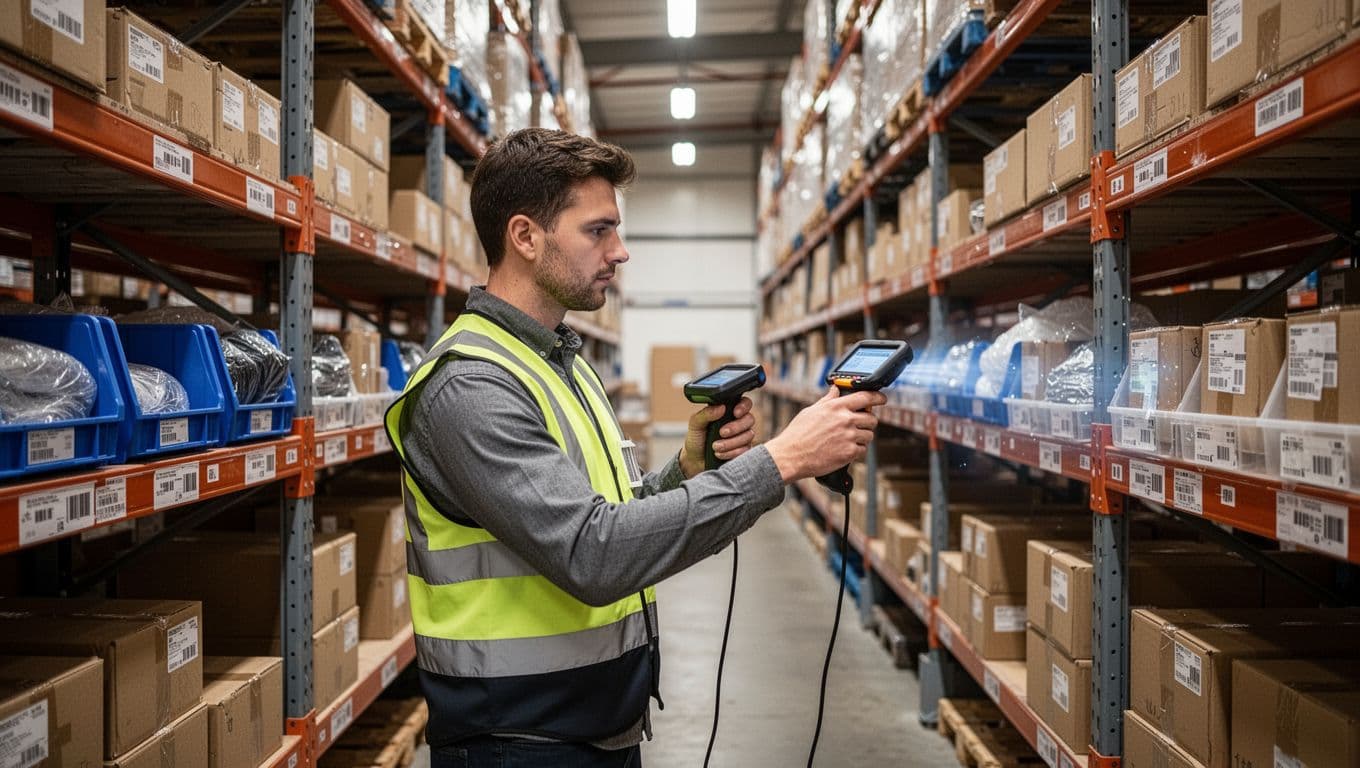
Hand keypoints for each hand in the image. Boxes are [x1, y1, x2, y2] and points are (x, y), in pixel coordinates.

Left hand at [679, 396, 757, 477]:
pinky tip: (719, 453)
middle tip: (721, 432)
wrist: (694, 459)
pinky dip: (731, 452)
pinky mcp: (743, 450)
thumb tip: (721, 408)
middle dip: (736, 427)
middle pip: (749, 419)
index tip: (735, 413)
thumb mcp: (695, 424)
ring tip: (715, 446)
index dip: (744, 406)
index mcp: (728, 411)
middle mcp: (738, 422)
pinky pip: (745, 450)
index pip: (745, 403)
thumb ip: (706, 413)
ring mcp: (742, 436)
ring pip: (748, 435)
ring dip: (731, 442)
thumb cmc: (696, 439)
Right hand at [764, 387, 884, 481]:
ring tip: (848, 440)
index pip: (865, 397)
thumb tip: (835, 390)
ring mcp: (848, 437)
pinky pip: (863, 450)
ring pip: (869, 435)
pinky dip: (856, 450)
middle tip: (859, 426)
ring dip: (862, 437)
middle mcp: (845, 420)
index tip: (882, 399)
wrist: (791, 455)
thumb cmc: (798, 434)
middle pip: (872, 419)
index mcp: (836, 407)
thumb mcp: (811, 411)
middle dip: (868, 422)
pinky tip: (844, 450)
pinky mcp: (849, 453)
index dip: (877, 397)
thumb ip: (827, 400)